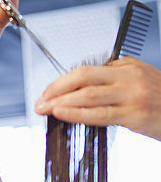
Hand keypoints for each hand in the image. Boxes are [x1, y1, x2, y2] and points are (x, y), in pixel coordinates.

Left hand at [34, 57, 160, 140]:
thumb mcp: (141, 81)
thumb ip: (116, 80)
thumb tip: (85, 87)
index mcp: (127, 66)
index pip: (86, 70)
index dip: (62, 82)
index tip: (47, 93)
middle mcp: (129, 77)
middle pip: (83, 77)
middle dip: (56, 90)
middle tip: (39, 102)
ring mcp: (132, 95)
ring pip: (88, 95)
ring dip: (61, 102)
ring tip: (45, 110)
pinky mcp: (134, 114)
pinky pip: (100, 114)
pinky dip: (77, 114)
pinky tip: (62, 114)